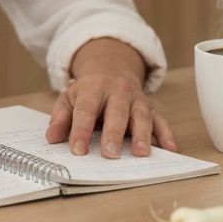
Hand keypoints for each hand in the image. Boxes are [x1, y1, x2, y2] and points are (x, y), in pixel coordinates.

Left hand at [45, 38, 177, 157]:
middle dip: (113, 133)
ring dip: (142, 135)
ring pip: (141, 116)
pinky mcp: (151, 108)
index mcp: (94, 88)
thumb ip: (61, 118)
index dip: (80, 130)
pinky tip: (170, 149)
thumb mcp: (69, 98)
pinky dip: (167, 135)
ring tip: (140, 154)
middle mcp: (118, 91)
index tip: (77, 150)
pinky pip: (161, 120)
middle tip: (110, 154)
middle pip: (116, 112)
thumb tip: (52, 137)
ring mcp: (136, 99)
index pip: (86, 110)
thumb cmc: (88, 90)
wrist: (112, 68)